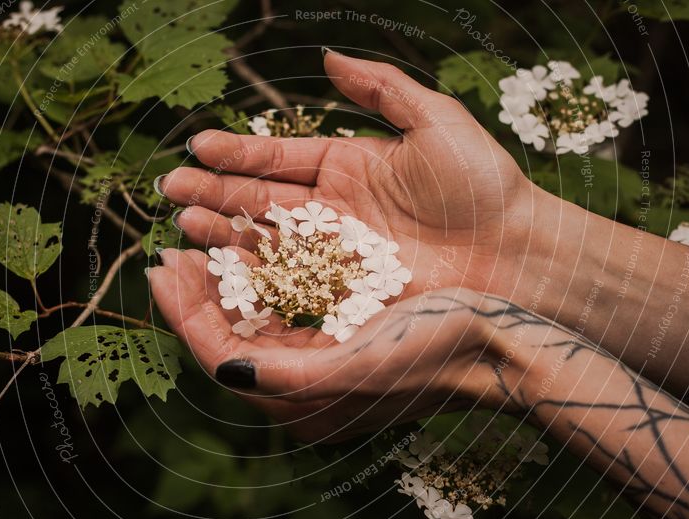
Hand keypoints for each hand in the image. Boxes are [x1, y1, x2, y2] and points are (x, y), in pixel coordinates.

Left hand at [148, 247, 511, 442]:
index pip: (220, 355)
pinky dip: (262, 265)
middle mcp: (304, 375)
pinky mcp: (341, 320)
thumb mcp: (358, 371)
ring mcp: (321, 346)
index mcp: (302, 398)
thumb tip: (222, 368)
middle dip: (196, 290)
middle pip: (229, 331)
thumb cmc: (435, 356)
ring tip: (201, 233)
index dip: (183, 313)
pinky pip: (285, 292)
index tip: (162, 268)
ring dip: (225, 270)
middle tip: (172, 248)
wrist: (498, 343)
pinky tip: (252, 236)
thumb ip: (285, 378)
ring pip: (253, 307)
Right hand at [158, 50, 538, 301]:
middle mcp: (335, 210)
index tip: (198, 146)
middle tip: (172, 189)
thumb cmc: (482, 185)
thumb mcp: (435, 121)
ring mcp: (336, 253)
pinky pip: (290, 280)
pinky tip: (220, 265)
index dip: (238, 153)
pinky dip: (254, 274)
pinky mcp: (343, 290)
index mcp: (349, 166)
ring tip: (184, 222)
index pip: (280, 158)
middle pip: (262, 200)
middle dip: (215, 193)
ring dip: (223, 231)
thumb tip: (329, 56)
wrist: (516, 251)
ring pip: (267, 241)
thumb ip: (381, 87)